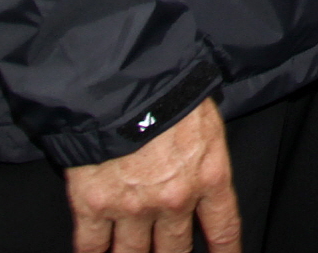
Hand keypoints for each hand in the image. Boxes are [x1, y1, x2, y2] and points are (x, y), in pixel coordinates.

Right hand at [64, 96, 238, 252]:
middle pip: (175, 250)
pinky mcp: (94, 206)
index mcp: (209, 177)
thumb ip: (205, 152)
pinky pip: (92, 246)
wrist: (123, 81)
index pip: (224, 228)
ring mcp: (132, 208)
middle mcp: (174, 201)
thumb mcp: (206, 119)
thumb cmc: (170, 88)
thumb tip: (201, 164)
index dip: (225, 252)